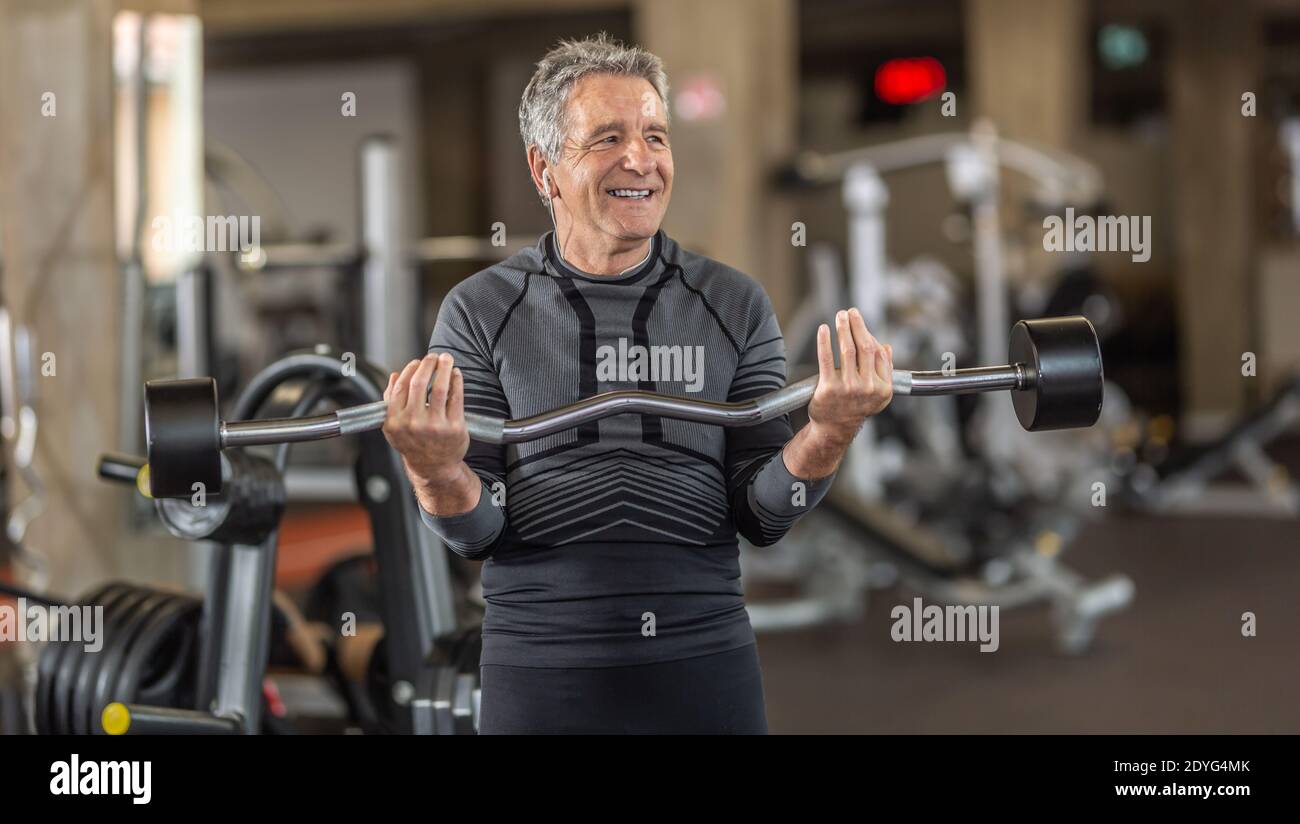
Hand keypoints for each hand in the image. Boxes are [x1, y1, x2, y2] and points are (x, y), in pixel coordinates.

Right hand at [381, 353, 468, 487]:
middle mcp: (414, 423)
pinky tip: (456, 374)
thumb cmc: (414, 443)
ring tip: (446, 359)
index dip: (410, 370)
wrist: (433, 467)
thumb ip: (391, 401)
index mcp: (395, 421)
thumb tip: (395, 375)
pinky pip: (456, 398)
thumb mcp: (394, 426)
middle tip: (433, 356)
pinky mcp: (454, 427)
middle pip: (420, 384)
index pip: (401, 387)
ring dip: (444, 368)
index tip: (417, 362)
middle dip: (427, 364)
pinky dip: (457, 381)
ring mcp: (435, 426)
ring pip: (440, 388)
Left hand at [806, 308, 892, 445]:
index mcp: (882, 387)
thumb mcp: (878, 394)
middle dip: (857, 325)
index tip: (860, 323)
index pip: (877, 353)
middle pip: (864, 348)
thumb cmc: (855, 408)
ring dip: (843, 329)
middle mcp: (867, 387)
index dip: (868, 335)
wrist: (835, 429)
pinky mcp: (828, 388)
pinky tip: (824, 329)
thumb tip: (886, 347)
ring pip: (847, 350)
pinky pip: (826, 359)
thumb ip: (884, 371)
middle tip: (851, 312)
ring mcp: (847, 388)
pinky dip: (825, 341)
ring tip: (840, 316)